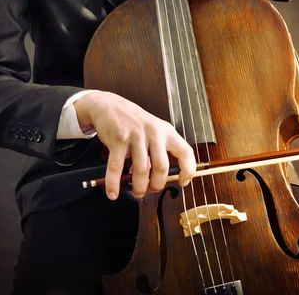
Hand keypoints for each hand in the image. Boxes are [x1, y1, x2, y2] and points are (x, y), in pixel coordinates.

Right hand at [74, 91, 195, 200]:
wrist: (110, 105)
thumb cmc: (135, 122)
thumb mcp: (153, 131)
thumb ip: (157, 152)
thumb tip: (156, 178)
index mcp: (167, 132)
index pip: (185, 152)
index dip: (188, 169)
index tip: (183, 181)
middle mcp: (154, 133)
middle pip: (162, 166)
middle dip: (157, 184)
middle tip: (152, 189)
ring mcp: (136, 136)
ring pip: (141, 170)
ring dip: (139, 187)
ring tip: (137, 192)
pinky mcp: (118, 140)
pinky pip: (116, 167)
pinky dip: (114, 184)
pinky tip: (113, 193)